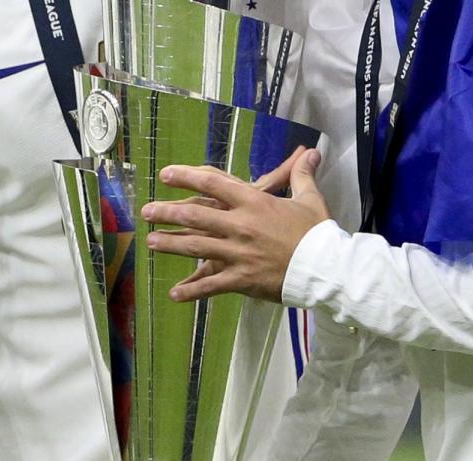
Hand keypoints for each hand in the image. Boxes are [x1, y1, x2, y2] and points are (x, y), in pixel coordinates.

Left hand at [142, 147, 329, 302]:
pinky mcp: (241, 279)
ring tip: (151, 243)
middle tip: (146, 212)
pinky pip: (211, 285)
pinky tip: (174, 294)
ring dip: (170, 245)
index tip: (166, 174)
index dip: (186, 177)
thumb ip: (301, 175)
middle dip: (166, 213)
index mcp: (254, 202)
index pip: (212, 183)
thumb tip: (311, 153)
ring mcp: (238, 253)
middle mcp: (240, 225)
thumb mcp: (310, 200)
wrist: (326, 268)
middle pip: (194, 215)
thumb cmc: (318, 234)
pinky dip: (191, 290)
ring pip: (195, 248)